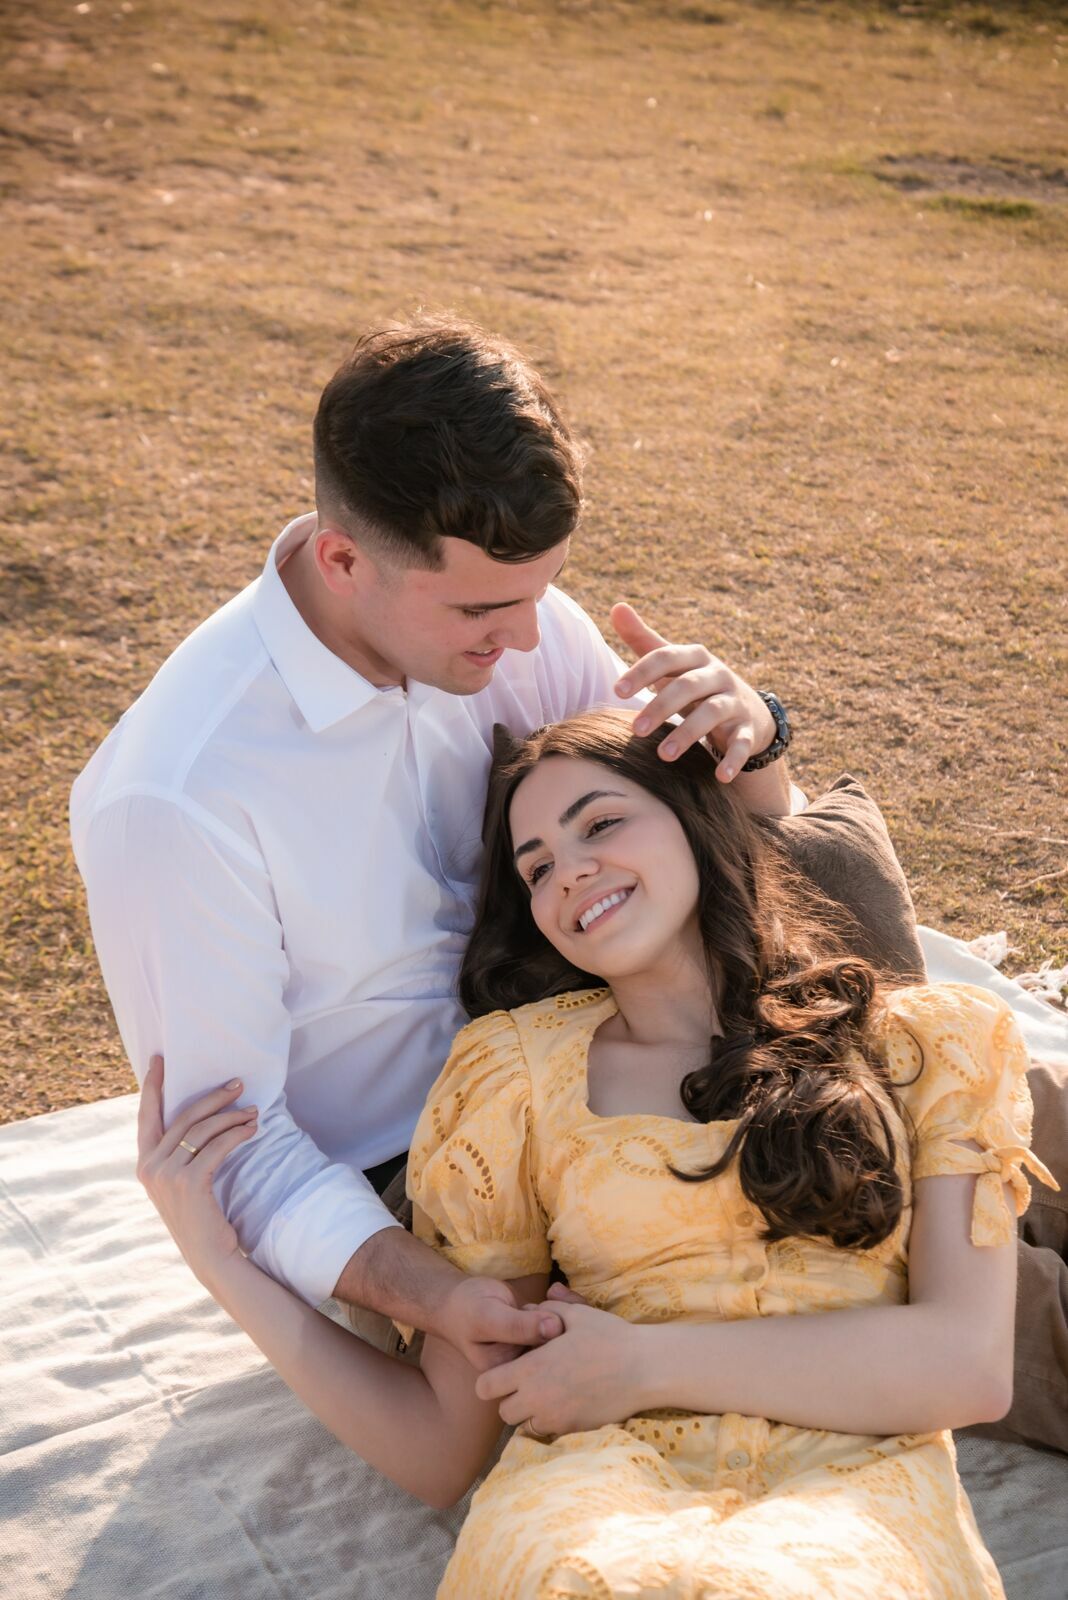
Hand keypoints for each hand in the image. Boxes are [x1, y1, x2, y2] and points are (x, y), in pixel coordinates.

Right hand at [136, 1055, 257, 1286]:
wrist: (209, 1255)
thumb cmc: (202, 1216)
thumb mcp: (180, 1182)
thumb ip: (178, 1154)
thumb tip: (199, 1117)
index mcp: (144, 1164)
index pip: (146, 1116)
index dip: (154, 1086)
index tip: (161, 1060)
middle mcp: (149, 1167)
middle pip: (182, 1116)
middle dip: (213, 1096)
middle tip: (237, 1083)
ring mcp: (166, 1174)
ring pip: (202, 1129)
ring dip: (232, 1116)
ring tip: (254, 1111)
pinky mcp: (188, 1182)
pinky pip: (217, 1146)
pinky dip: (237, 1134)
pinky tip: (252, 1130)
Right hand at [434, 1275, 564, 1373]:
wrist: (458, 1299)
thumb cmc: (467, 1309)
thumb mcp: (487, 1316)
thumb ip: (518, 1325)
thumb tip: (556, 1328)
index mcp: (510, 1372)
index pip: (548, 1361)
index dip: (556, 1334)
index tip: (541, 1311)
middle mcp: (525, 1365)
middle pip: (562, 1349)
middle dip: (568, 1317)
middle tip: (553, 1296)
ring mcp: (534, 1348)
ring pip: (566, 1333)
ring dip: (568, 1308)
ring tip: (552, 1293)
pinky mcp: (539, 1332)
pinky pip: (564, 1321)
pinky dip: (566, 1303)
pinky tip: (553, 1290)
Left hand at [475, 1301, 646, 1436]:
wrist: (643, 1369)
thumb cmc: (609, 1337)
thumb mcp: (576, 1315)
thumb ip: (545, 1311)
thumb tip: (528, 1308)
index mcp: (531, 1369)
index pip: (486, 1387)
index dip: (492, 1380)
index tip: (508, 1371)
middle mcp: (538, 1399)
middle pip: (503, 1412)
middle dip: (511, 1398)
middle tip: (528, 1383)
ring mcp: (556, 1419)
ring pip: (525, 1425)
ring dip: (531, 1412)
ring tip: (549, 1393)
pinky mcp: (574, 1430)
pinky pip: (550, 1432)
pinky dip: (552, 1421)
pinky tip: (567, 1402)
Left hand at [611, 602, 775, 778]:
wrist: (746, 710)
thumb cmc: (696, 685)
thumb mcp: (673, 664)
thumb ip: (643, 640)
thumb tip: (616, 607)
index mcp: (696, 657)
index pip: (666, 657)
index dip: (642, 672)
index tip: (616, 691)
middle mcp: (718, 675)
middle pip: (688, 686)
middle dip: (661, 706)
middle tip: (634, 730)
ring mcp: (735, 702)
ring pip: (713, 713)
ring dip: (688, 733)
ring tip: (663, 756)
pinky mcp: (749, 729)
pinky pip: (743, 743)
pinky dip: (734, 759)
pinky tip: (720, 775)